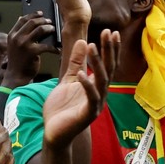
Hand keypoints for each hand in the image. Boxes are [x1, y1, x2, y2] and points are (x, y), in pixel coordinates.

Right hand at [3, 12, 56, 90]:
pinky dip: (53, 48)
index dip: (33, 14)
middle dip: (43, 20)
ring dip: (49, 28)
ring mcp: (24, 44)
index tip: (41, 13)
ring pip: (40, 29)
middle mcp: (17, 38)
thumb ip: (18, 33)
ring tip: (53, 31)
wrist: (16, 76)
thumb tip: (21, 18)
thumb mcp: (14, 45)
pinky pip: (46, 45)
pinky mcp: (32, 52)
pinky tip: (56, 50)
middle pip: (32, 22)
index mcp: (12, 35)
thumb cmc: (17, 61)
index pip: (23, 19)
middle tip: (50, 22)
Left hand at [42, 30, 117, 148]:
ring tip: (92, 46)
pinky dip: (86, 85)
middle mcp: (100, 94)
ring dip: (97, 63)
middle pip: (108, 69)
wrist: (54, 132)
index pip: (107, 64)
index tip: (111, 31)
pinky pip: (90, 97)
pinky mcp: (88, 114)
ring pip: (101, 81)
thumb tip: (83, 41)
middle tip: (109, 33)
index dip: (109, 48)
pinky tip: (81, 74)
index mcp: (96, 86)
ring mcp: (95, 104)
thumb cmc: (61, 108)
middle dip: (109, 51)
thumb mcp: (67, 80)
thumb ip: (76, 62)